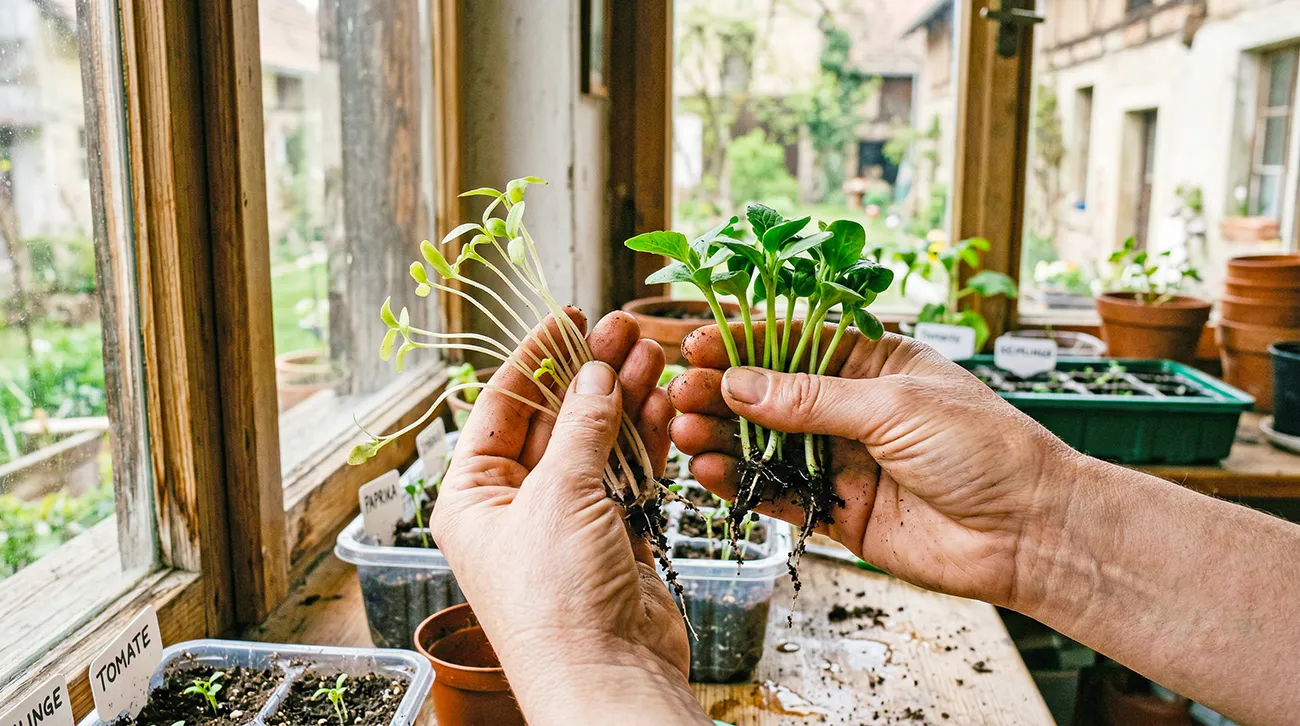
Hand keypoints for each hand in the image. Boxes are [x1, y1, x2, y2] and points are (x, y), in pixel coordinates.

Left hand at [431, 311, 710, 725]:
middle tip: (623, 331)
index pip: (501, 407)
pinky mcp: (615, 539)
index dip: (535, 359)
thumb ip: (582, 427)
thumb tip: (596, 374)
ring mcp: (568, 523)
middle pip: (554, 421)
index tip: (567, 319)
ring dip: (624, 402)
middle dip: (589, 376)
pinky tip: (664, 404)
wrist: (608, 673)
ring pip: (597, 445)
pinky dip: (646, 442)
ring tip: (653, 355)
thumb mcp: (559, 495)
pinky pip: (628, 477)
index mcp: (474, 496)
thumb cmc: (557, 596)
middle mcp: (516, 507)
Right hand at [668, 322, 1080, 608]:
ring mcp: (845, 462)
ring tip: (679, 436)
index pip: (794, 343)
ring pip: (766, 447)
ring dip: (721, 440)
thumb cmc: (982, 447)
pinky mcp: (840, 513)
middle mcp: (854, 410)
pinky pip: (779, 495)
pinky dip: (742, 486)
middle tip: (675, 397)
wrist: (1031, 533)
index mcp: (875, 363)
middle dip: (721, 395)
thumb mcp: (893, 406)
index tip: (693, 345)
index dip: (742, 343)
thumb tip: (737, 383)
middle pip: (771, 396)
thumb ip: (810, 399)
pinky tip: (707, 475)